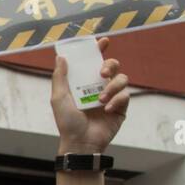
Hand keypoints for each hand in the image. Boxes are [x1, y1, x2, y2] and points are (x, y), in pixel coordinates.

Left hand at [52, 37, 129, 155]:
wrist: (80, 142)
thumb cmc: (67, 123)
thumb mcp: (59, 98)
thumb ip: (60, 77)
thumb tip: (61, 57)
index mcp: (84, 83)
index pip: (93, 62)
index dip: (99, 50)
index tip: (103, 41)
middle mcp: (98, 87)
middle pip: (113, 66)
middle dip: (110, 65)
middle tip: (102, 73)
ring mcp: (111, 97)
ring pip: (122, 79)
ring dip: (112, 87)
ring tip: (100, 100)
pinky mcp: (121, 108)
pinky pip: (125, 95)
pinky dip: (116, 100)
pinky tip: (106, 109)